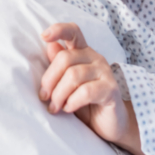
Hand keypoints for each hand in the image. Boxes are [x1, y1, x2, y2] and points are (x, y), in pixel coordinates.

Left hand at [39, 23, 142, 154]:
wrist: (106, 124)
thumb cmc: (83, 102)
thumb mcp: (66, 83)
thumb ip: (59, 65)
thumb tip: (50, 46)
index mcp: (82, 52)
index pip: (73, 32)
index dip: (58, 29)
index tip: (43, 36)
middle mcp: (95, 57)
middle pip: (65, 58)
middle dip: (49, 79)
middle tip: (44, 97)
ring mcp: (105, 72)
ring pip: (73, 75)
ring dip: (59, 94)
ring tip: (55, 107)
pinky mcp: (111, 89)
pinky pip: (86, 91)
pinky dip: (72, 101)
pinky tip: (69, 108)